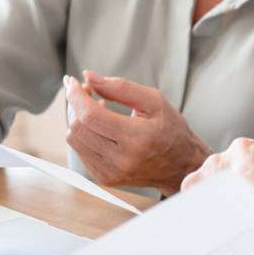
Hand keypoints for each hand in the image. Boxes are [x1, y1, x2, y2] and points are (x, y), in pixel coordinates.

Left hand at [63, 71, 210, 195]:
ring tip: (95, 107)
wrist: (181, 166)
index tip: (73, 81)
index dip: (76, 95)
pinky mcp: (104, 178)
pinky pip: (80, 150)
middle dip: (75, 103)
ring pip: (74, 139)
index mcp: (136, 139)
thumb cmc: (171, 131)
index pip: (90, 115)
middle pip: (78, 127)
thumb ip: (120, 87)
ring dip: (77, 118)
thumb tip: (89, 76)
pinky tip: (99, 125)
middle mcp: (121, 160)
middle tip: (87, 91)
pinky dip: (83, 133)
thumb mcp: (154, 101)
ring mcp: (110, 172)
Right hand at [181, 136, 253, 242]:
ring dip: (226, 215)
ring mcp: (220, 163)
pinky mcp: (199, 180)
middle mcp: (247, 150)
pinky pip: (196, 198)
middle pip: (244, 173)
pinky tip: (216, 238)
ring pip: (219, 187)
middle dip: (253, 205)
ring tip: (237, 244)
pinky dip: (205, 218)